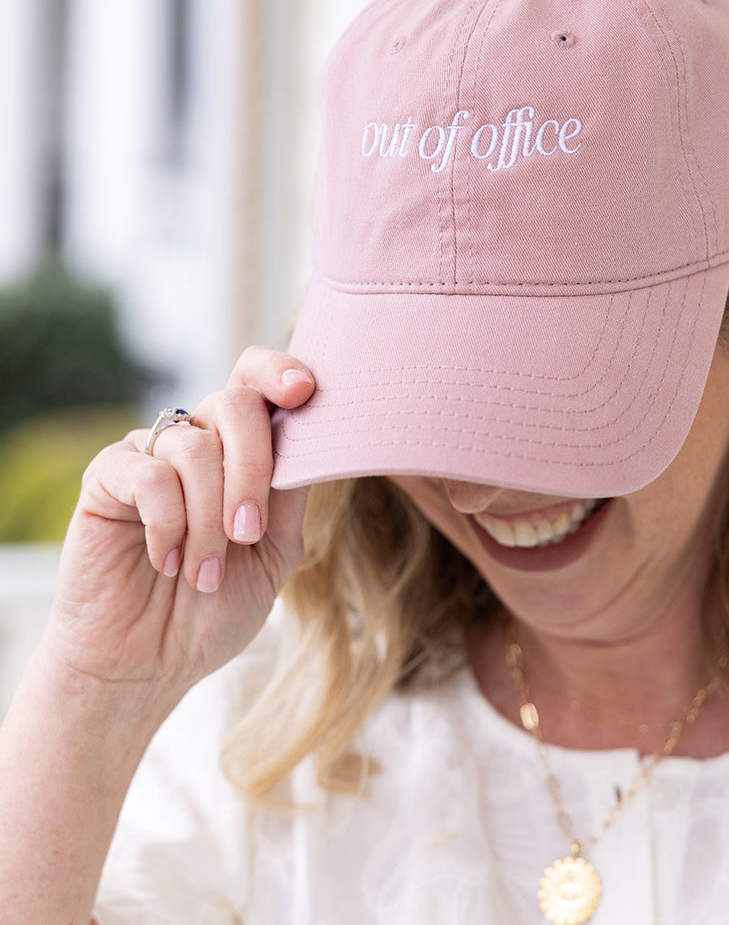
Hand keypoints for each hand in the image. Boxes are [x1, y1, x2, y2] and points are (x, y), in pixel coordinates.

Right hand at [43, 347, 315, 708]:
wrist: (151, 662)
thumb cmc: (217, 606)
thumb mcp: (276, 551)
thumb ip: (291, 493)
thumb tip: (315, 435)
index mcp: (245, 451)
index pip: (260, 383)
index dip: (281, 373)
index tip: (304, 390)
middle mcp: (200, 442)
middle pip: (235, 404)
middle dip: (253, 469)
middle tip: (249, 534)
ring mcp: (152, 455)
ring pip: (195, 447)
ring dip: (209, 519)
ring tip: (205, 573)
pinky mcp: (107, 478)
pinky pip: (149, 475)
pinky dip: (168, 524)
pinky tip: (167, 560)